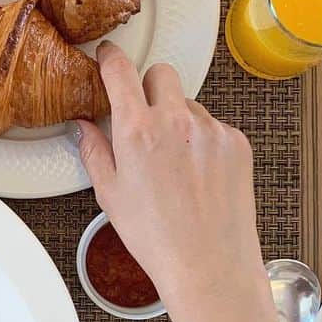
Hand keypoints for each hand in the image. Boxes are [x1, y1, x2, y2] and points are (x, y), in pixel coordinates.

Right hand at [76, 43, 264, 311]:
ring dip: (177, 118)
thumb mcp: (110, 194)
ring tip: (173, 162)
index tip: (108, 56)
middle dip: (148, 86)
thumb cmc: (157, 237)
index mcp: (137, 131)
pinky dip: (203, 140)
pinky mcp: (236, 143)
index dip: (111, 57)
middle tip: (143, 116)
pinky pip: (214, 126)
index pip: (120, 71)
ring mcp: (211, 130)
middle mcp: (176, 121)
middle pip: (161, 73)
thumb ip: (94, 151)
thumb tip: (85, 127)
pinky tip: (196, 174)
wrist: (209, 265)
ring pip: (188, 102)